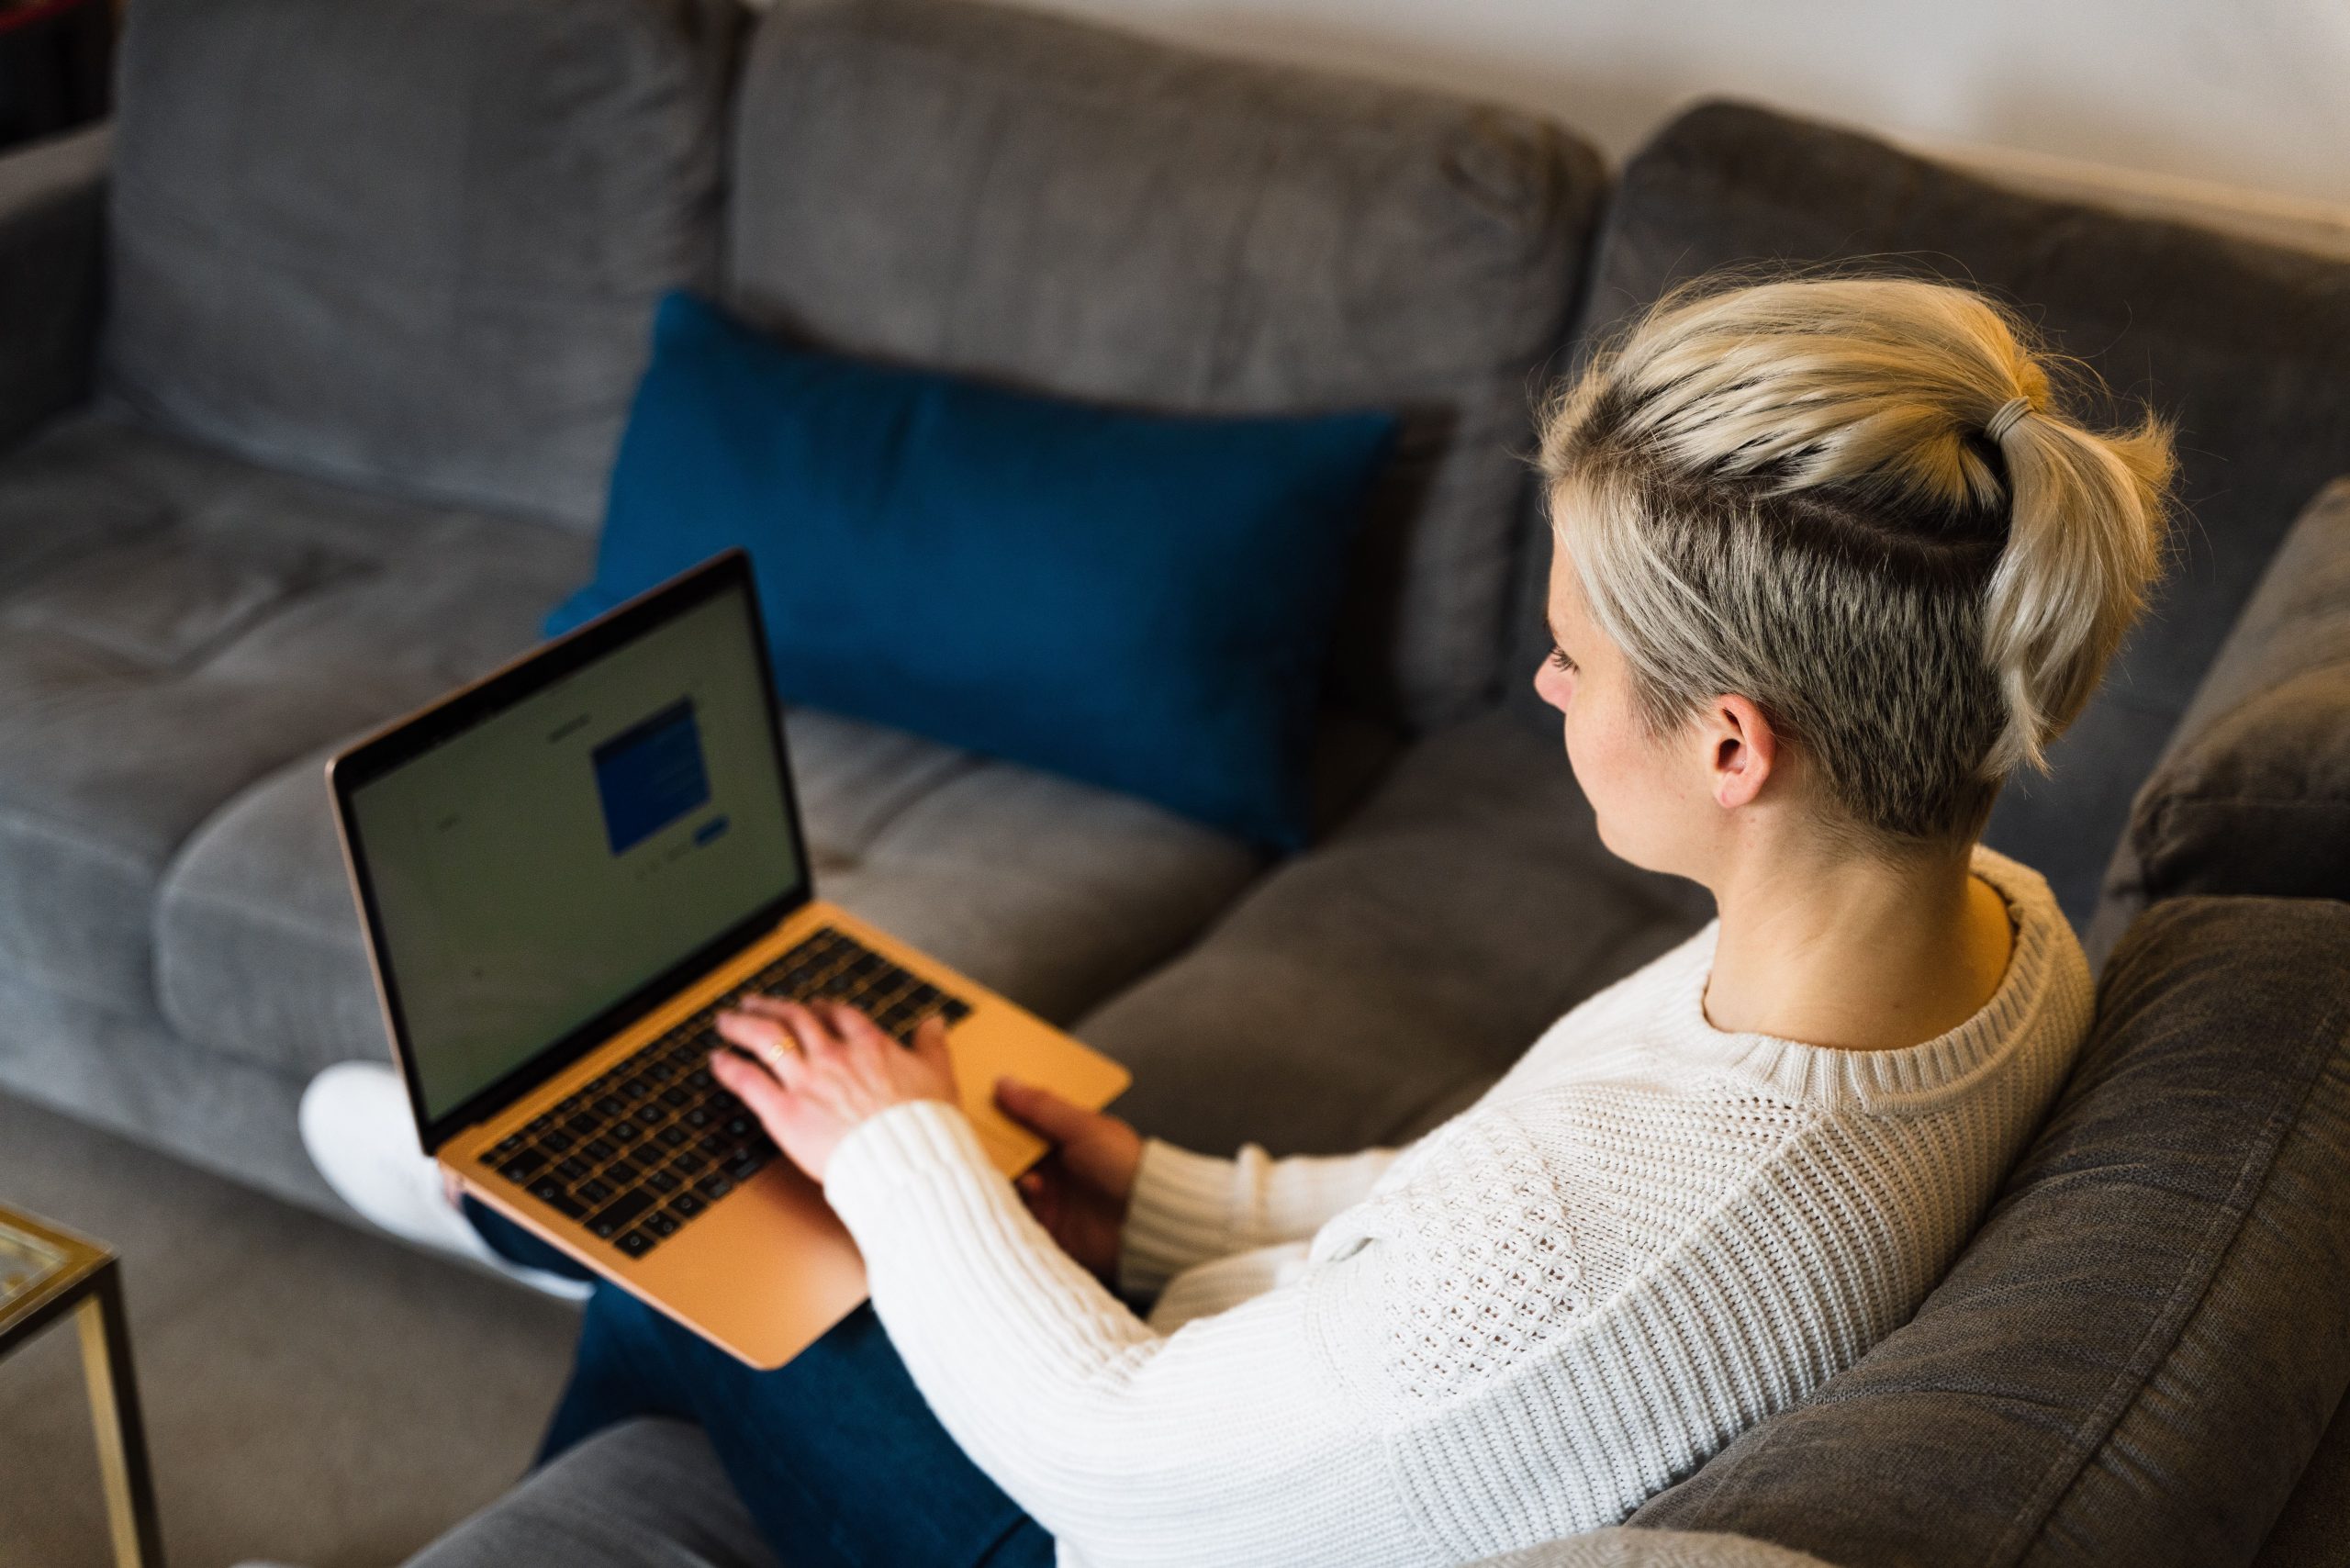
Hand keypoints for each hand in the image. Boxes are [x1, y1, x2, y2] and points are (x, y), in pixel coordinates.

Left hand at [709, 997, 957, 1185]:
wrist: (906, 1161)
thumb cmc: (924, 1127)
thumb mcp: (939, 1075)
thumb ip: (931, 1045)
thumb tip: (933, 1023)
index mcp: (869, 1046)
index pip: (838, 1015)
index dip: (820, 1008)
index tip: (810, 1008)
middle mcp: (834, 1056)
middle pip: (795, 1019)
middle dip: (772, 1007)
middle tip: (756, 1004)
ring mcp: (807, 1081)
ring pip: (766, 1038)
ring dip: (743, 1025)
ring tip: (727, 1020)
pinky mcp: (786, 1111)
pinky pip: (749, 1081)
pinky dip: (730, 1066)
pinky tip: (717, 1059)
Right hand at [993, 1077, 1142, 1286]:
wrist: (1148, 1222)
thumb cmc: (1127, 1168)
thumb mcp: (1083, 1127)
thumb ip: (1041, 1106)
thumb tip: (1004, 1081)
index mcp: (1067, 1136)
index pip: (1023, 1120)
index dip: (1000, 1112)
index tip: (973, 1102)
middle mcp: (1054, 1165)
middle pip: (1010, 1151)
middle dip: (992, 1144)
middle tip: (970, 1135)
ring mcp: (1049, 1196)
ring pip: (1008, 1180)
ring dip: (1001, 1173)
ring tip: (1000, 1163)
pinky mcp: (1045, 1227)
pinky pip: (1014, 1213)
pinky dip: (1009, 1203)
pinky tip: (1021, 1191)